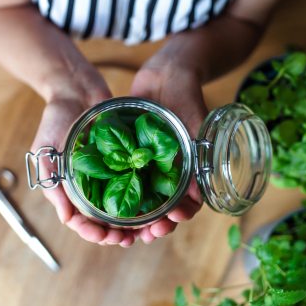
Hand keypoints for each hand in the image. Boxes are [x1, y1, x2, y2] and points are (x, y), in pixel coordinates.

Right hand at [30, 70, 139, 246]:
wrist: (76, 88)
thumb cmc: (55, 119)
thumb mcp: (45, 150)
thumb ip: (52, 182)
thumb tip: (66, 218)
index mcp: (69, 188)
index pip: (79, 220)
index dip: (90, 232)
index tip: (102, 236)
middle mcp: (90, 185)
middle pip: (103, 220)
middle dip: (114, 234)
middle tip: (127, 239)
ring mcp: (109, 174)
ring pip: (121, 208)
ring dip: (131, 223)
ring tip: (144, 230)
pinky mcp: (126, 160)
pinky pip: (136, 183)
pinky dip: (144, 197)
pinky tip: (155, 205)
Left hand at [129, 55, 208, 242]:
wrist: (167, 72)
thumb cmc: (188, 96)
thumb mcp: (196, 124)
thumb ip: (197, 155)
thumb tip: (197, 196)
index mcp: (189, 170)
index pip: (188, 203)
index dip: (180, 216)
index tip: (172, 222)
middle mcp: (168, 172)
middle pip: (163, 207)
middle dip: (155, 223)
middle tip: (148, 233)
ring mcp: (148, 165)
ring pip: (142, 199)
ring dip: (136, 217)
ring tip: (127, 231)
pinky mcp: (130, 155)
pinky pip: (123, 179)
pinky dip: (117, 194)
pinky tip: (108, 206)